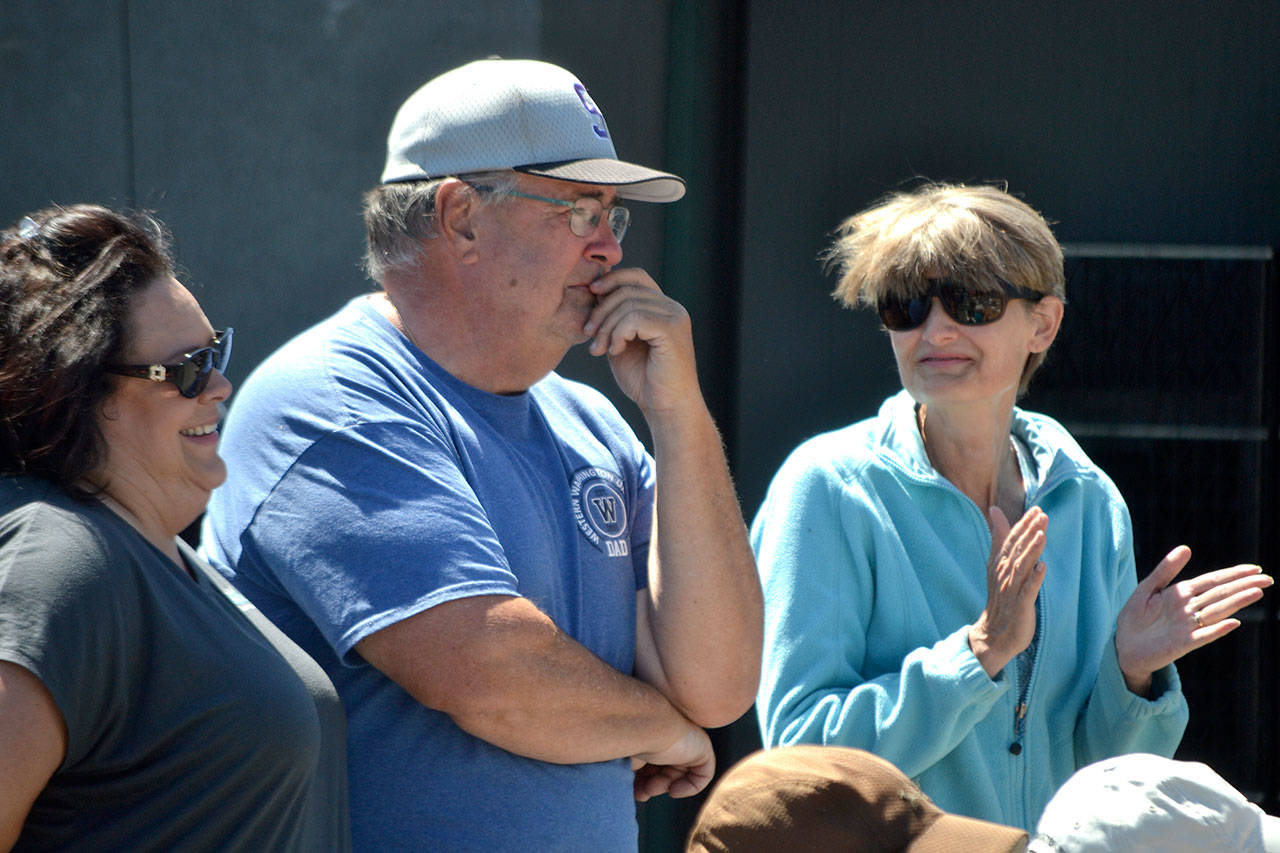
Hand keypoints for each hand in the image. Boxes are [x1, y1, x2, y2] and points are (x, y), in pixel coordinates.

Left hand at [584, 269, 699, 415]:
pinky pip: (635, 318)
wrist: (666, 408)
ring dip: (607, 327)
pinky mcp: (672, 330)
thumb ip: (614, 319)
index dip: (611, 280)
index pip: (636, 276)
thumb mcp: (621, 343)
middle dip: (601, 311)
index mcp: (662, 307)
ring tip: (601, 349)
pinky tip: (616, 351)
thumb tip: (595, 292)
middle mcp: (672, 308)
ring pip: (628, 303)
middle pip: (627, 289)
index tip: (591, 294)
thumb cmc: (644, 380)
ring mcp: (675, 317)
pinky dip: (618, 333)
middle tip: (589, 335)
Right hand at [630, 722, 714, 801]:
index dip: (642, 779)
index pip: (651, 761)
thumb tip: (630, 788)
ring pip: (680, 773)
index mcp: (653, 733)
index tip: (632, 788)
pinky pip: (703, 775)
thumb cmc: (630, 739)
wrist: (644, 726)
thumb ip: (631, 769)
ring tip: (652, 789)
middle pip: (666, 769)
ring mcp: (688, 740)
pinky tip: (673, 790)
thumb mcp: (626, 758)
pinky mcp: (703, 748)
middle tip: (642, 793)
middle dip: (652, 785)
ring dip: (664, 786)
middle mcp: (672, 735)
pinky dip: (689, 787)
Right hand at [969, 506, 1048, 678]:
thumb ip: (999, 537)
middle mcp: (1004, 574)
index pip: (1011, 541)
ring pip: (1022, 567)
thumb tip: (995, 510)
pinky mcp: (1020, 606)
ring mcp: (1011, 590)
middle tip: (1042, 515)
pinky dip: (1034, 579)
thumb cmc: (1001, 596)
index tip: (1036, 510)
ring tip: (1042, 535)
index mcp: (1000, 563)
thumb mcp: (997, 563)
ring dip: (1032, 551)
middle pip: (1017, 550)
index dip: (1023, 525)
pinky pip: (1027, 591)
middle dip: (1029, 532)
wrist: (995, 632)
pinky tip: (1042, 567)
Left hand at [1116, 546, 1271, 695]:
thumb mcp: (1147, 588)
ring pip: (1217, 611)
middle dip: (1242, 586)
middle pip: (1220, 594)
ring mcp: (1188, 626)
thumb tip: (1186, 547)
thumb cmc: (1135, 617)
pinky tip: (1233, 622)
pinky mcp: (1183, 643)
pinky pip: (1203, 635)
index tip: (1254, 569)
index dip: (1232, 575)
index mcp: (1181, 594)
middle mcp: (1189, 609)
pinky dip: (1218, 629)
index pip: (1212, 581)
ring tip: (1257, 592)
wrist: (1124, 646)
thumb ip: (1165, 569)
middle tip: (1267, 578)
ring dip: (1236, 602)